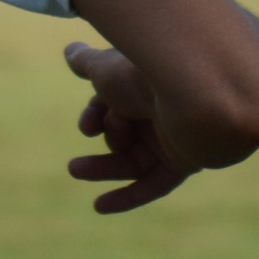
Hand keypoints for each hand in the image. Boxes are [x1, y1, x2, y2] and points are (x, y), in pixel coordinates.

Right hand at [63, 41, 196, 213]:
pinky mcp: (185, 161)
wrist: (189, 90)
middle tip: (88, 134)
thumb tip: (70, 52)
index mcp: (146, 83)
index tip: (87, 123)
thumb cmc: (143, 74)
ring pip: (133, 160)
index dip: (95, 114)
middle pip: (123, 133)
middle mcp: (161, 109)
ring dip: (103, 167)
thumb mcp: (105, 68)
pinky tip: (99, 206)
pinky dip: (128, 196)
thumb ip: (86, 63)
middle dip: (103, 135)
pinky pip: (155, 185)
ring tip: (75, 169)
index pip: (113, 104)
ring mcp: (174, 136)